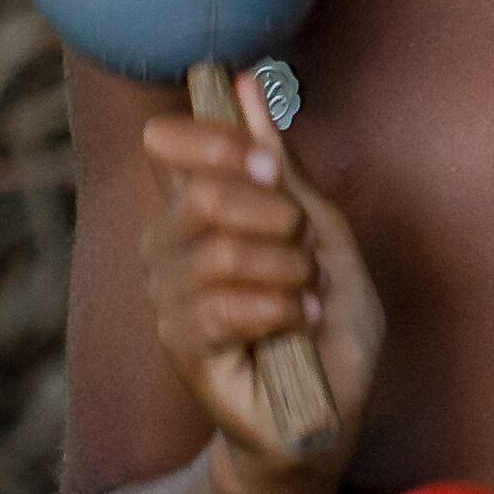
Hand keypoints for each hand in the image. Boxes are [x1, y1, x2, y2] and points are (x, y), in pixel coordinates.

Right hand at [135, 78, 382, 493]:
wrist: (326, 410)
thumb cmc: (325, 321)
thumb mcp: (320, 229)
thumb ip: (281, 164)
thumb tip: (244, 82)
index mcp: (198, 208)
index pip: (167, 145)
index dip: (214, 139)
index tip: (270, 164)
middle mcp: (168, 246)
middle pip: (204, 194)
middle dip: (278, 216)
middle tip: (307, 249)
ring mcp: (168, 298)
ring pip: (221, 252)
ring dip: (288, 271)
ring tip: (309, 295)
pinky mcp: (182, 346)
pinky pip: (226, 306)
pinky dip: (284, 309)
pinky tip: (301, 323)